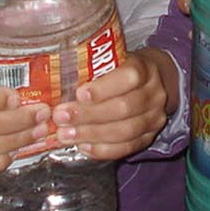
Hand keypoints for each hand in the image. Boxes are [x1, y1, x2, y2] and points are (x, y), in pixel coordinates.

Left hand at [56, 49, 175, 159]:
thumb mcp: (114, 61)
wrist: (153, 82)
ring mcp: (154, 118)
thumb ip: (93, 70)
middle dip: (89, 115)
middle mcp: (154, 94)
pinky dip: (102, 150)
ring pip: (125, 131)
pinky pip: (126, 148)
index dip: (104, 88)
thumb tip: (55, 84)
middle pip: (124, 108)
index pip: (129, 77)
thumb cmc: (123, 70)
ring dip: (92, 135)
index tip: (79, 94)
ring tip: (66, 135)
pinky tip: (83, 147)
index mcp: (145, 69)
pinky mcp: (149, 137)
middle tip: (61, 118)